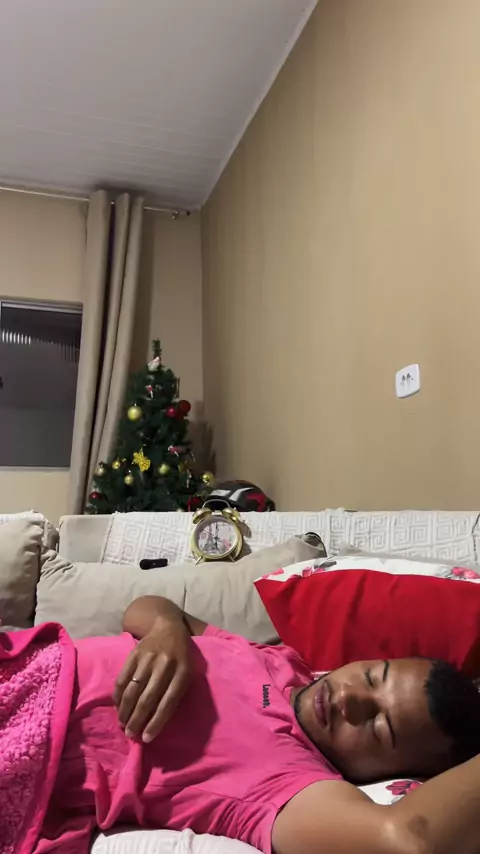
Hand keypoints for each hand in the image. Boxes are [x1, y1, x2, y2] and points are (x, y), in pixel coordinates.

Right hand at [113, 617, 192, 742]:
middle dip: (137, 720)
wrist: (168, 627)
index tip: (146, 738)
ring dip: (125, 710)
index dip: (156, 722)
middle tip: (130, 735)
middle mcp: (165, 665)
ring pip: (132, 690)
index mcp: (182, 673)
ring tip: (122, 724)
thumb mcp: (188, 673)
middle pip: (148, 698)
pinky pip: (122, 678)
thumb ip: (176, 694)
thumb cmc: (181, 657)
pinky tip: (118, 706)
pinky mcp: (134, 654)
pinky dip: (118, 695)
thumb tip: (156, 722)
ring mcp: (148, 659)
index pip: (168, 702)